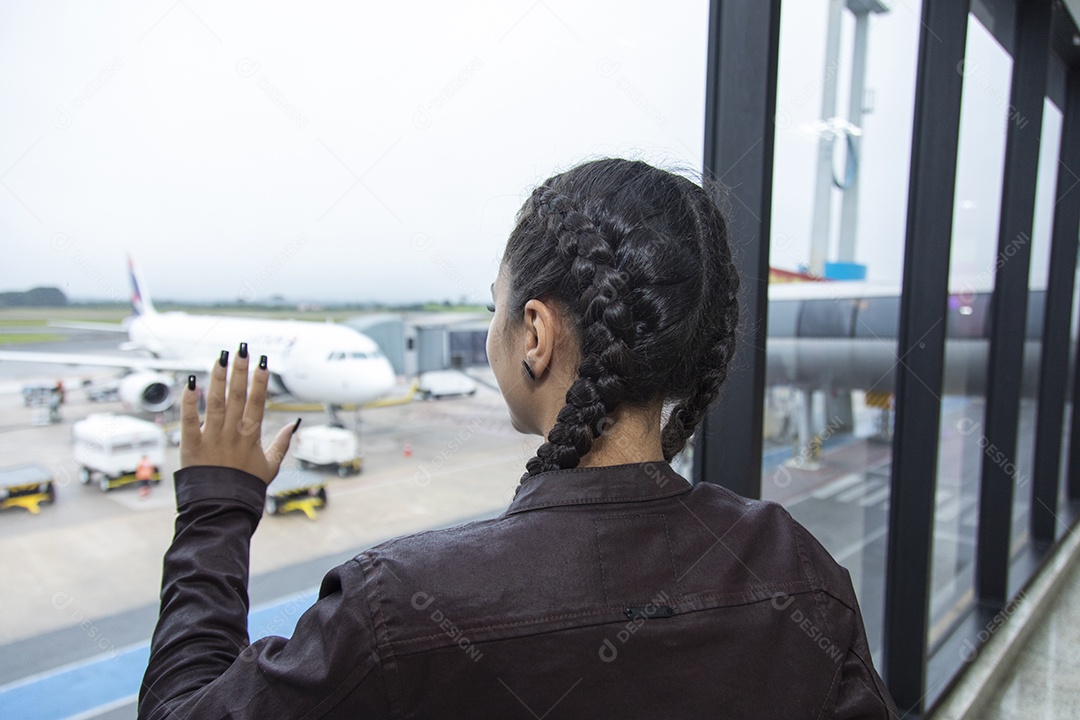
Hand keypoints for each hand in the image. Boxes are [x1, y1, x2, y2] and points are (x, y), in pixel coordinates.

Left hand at [180, 344, 296, 484]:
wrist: (222, 508)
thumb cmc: (246, 487)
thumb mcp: (270, 466)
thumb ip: (281, 444)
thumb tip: (294, 425)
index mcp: (251, 436)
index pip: (257, 402)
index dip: (260, 381)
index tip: (263, 362)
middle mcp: (232, 433)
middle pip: (237, 396)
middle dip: (240, 371)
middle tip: (241, 349)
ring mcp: (211, 438)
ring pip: (215, 402)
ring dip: (217, 378)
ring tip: (220, 357)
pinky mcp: (191, 445)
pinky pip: (188, 420)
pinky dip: (188, 402)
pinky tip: (189, 383)